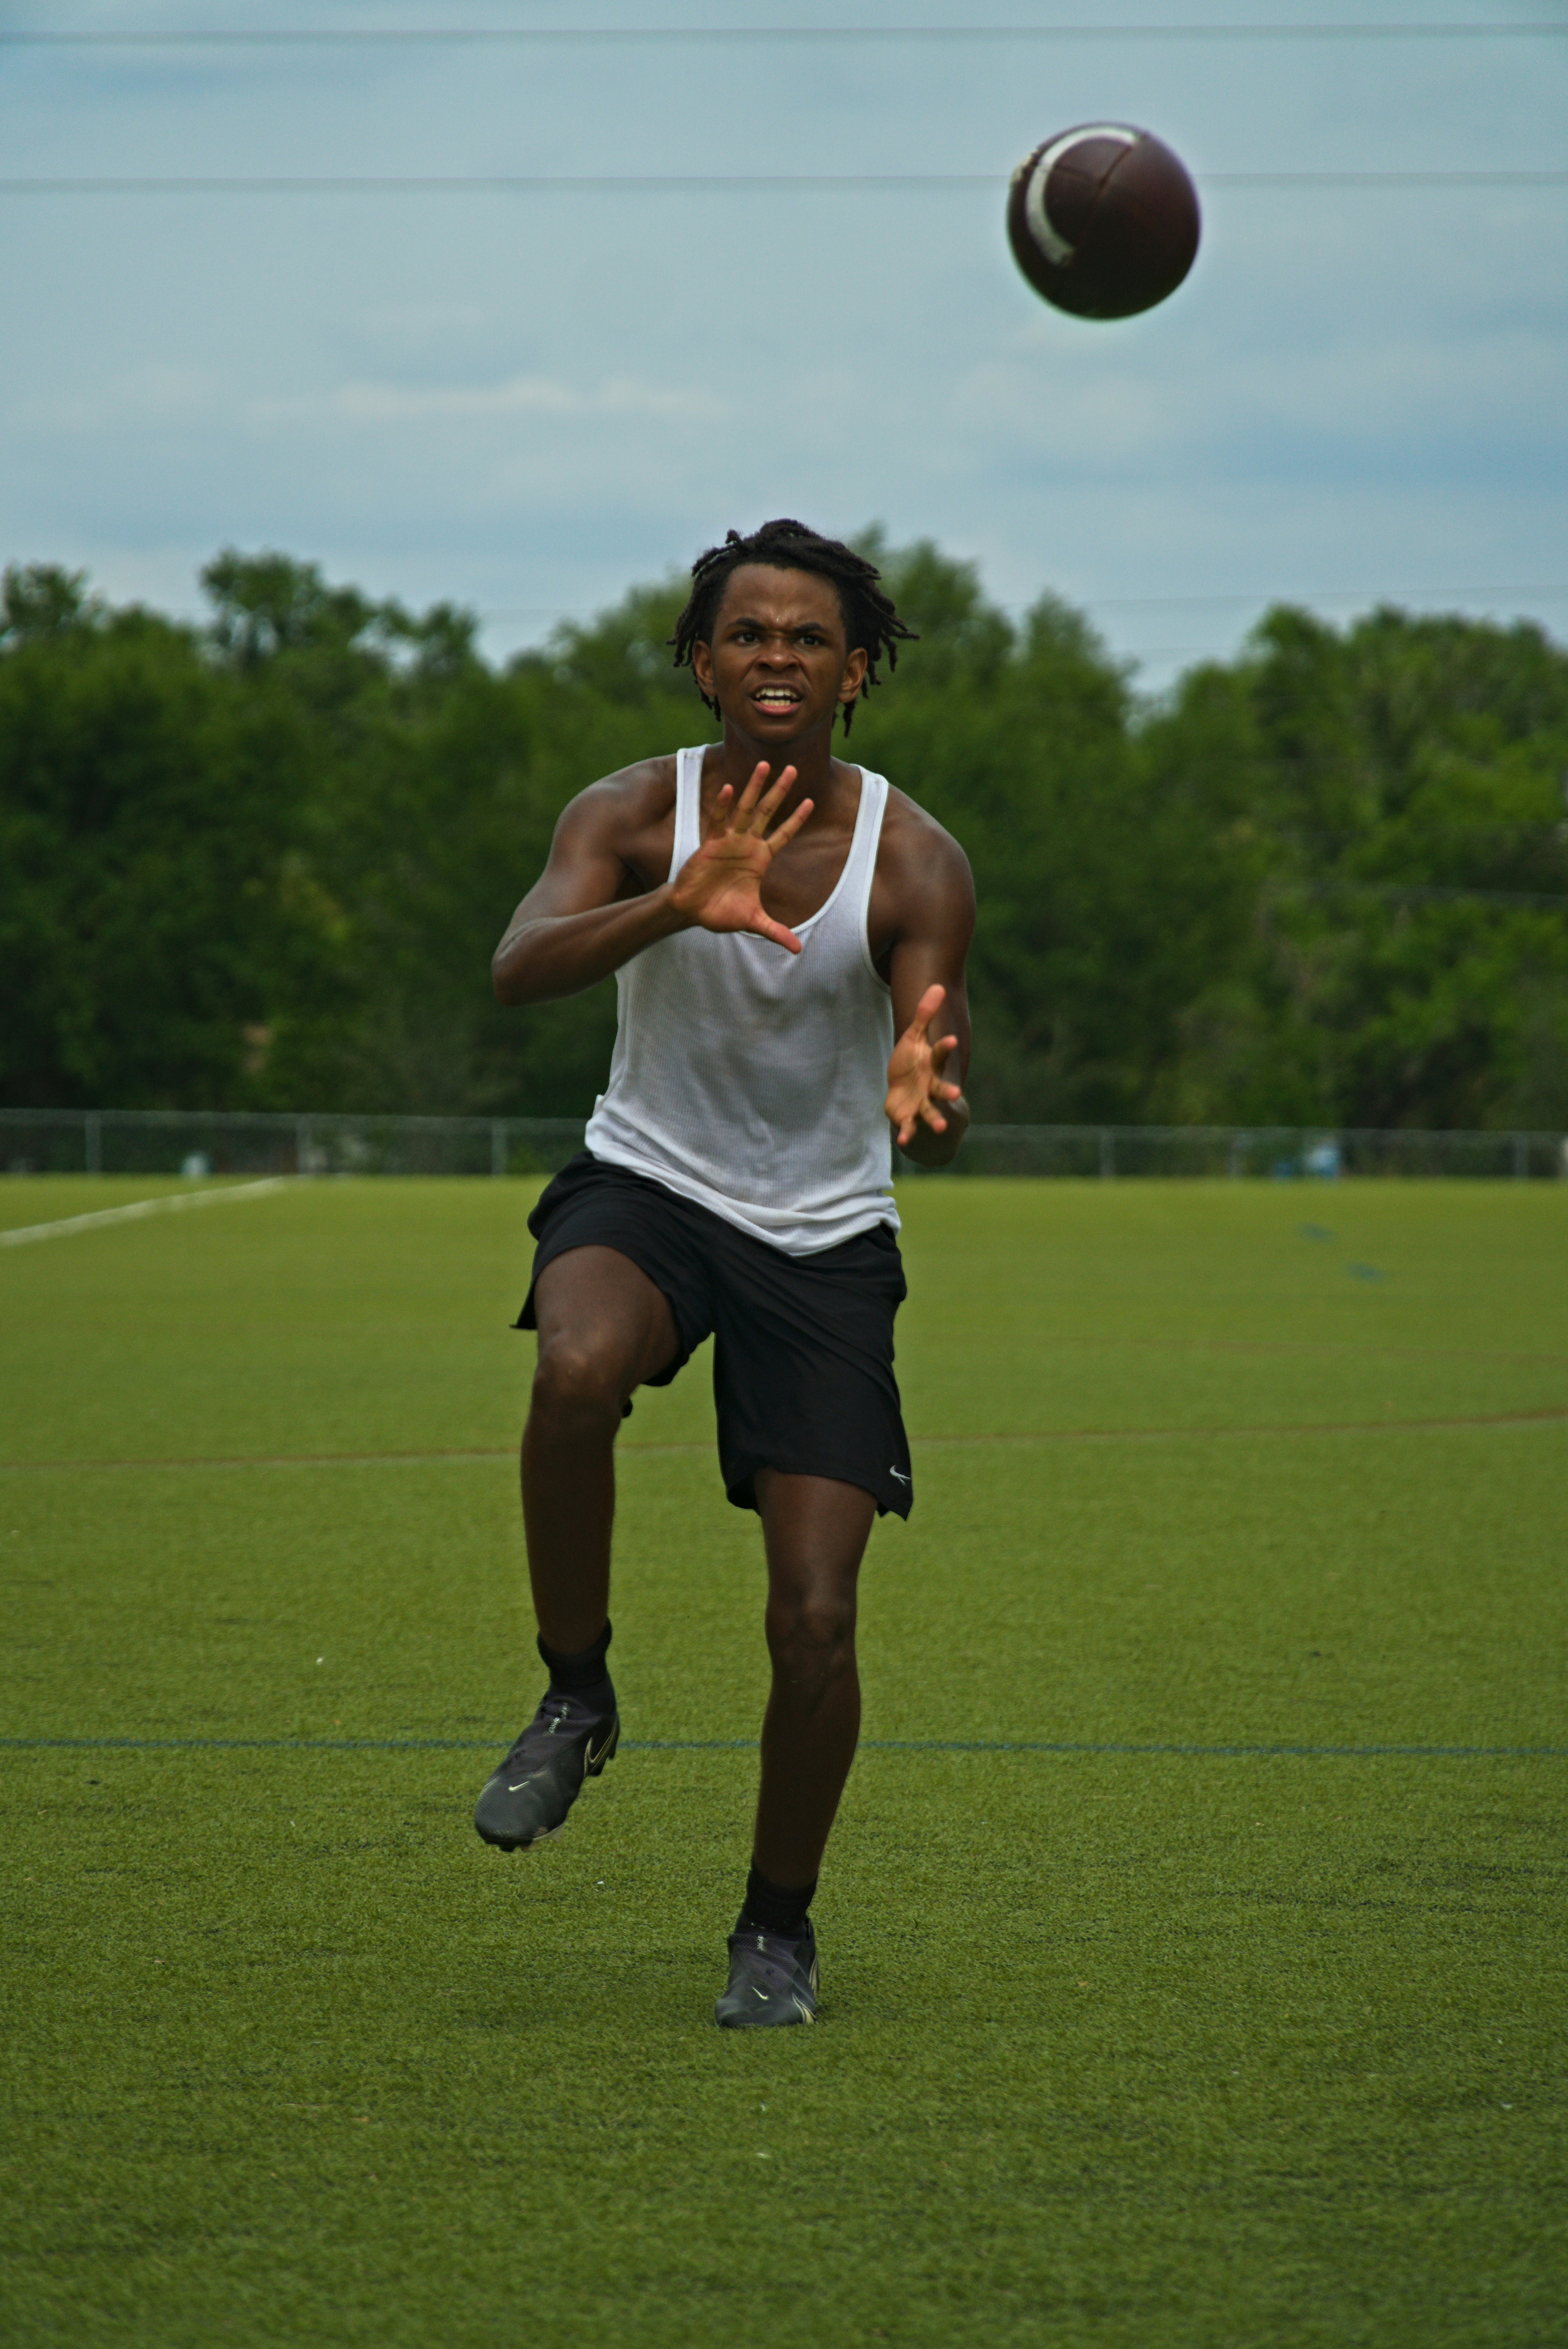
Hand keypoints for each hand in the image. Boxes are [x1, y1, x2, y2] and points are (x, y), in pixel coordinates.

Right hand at [668, 762, 814, 953]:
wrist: (692, 911)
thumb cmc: (720, 912)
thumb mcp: (753, 922)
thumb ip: (775, 931)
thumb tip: (798, 950)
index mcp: (760, 859)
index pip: (783, 834)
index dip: (796, 819)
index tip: (810, 801)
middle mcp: (747, 845)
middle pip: (767, 813)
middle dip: (779, 791)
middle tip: (793, 768)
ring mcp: (729, 842)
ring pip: (745, 809)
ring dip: (754, 788)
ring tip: (764, 765)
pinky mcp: (710, 844)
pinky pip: (719, 822)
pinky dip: (724, 807)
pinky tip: (730, 789)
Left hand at [885, 982, 961, 1148]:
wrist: (901, 1089)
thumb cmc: (910, 1061)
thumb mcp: (913, 1036)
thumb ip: (925, 1014)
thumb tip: (937, 985)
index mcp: (931, 1064)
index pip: (939, 1053)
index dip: (945, 1046)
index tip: (951, 1039)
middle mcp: (930, 1085)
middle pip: (941, 1087)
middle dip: (948, 1090)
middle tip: (957, 1092)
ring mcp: (921, 1103)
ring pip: (930, 1112)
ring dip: (935, 1119)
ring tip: (940, 1127)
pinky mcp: (908, 1117)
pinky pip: (908, 1127)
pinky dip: (906, 1133)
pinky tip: (902, 1141)